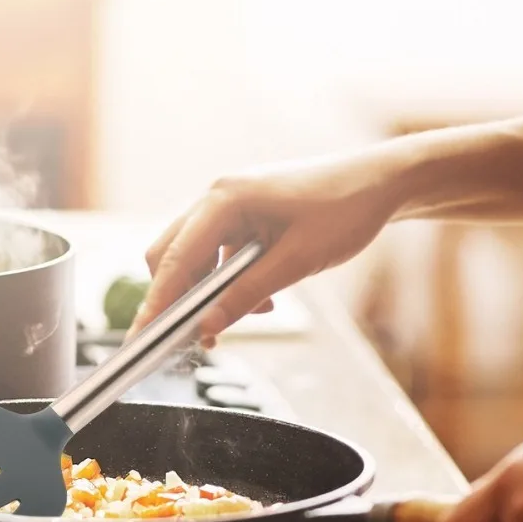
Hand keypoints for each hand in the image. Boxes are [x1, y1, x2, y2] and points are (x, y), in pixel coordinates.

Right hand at [128, 147, 403, 343]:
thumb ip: (246, 296)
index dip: (156, 302)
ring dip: (212, 292)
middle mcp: (218, 197)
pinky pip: (219, 253)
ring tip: (254, 313)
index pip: (173, 259)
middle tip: (200, 336)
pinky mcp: (244, 214)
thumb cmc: (344, 212)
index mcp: (225, 200)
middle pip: (171, 255)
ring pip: (195, 257)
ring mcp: (229, 204)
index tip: (142, 336)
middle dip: (181, 298)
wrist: (379, 185)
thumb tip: (207, 327)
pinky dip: (230, 281)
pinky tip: (263, 297)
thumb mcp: (295, 264)